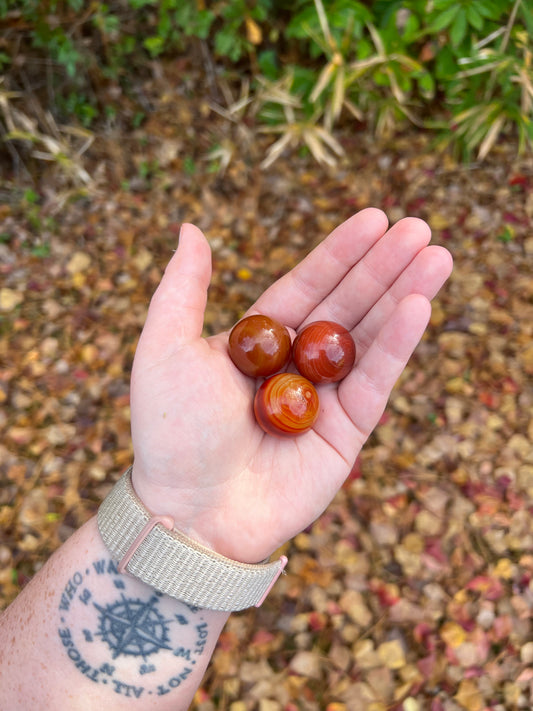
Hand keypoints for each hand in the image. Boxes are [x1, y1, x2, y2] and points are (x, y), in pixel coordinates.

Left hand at [129, 208, 452, 563]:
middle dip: (383, 266)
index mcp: (258, 341)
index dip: (339, 252)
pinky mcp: (347, 432)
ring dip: (404, 294)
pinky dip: (399, 343)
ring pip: (370, 337)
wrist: (192, 511)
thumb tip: (192, 227)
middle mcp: (295, 364)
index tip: (374, 217)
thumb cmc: (172, 429)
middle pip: (347, 304)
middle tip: (420, 227)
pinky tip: (420, 304)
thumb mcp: (165, 348)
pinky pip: (376, 380)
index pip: (306, 285)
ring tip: (437, 254)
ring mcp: (324, 398)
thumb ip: (182, 288)